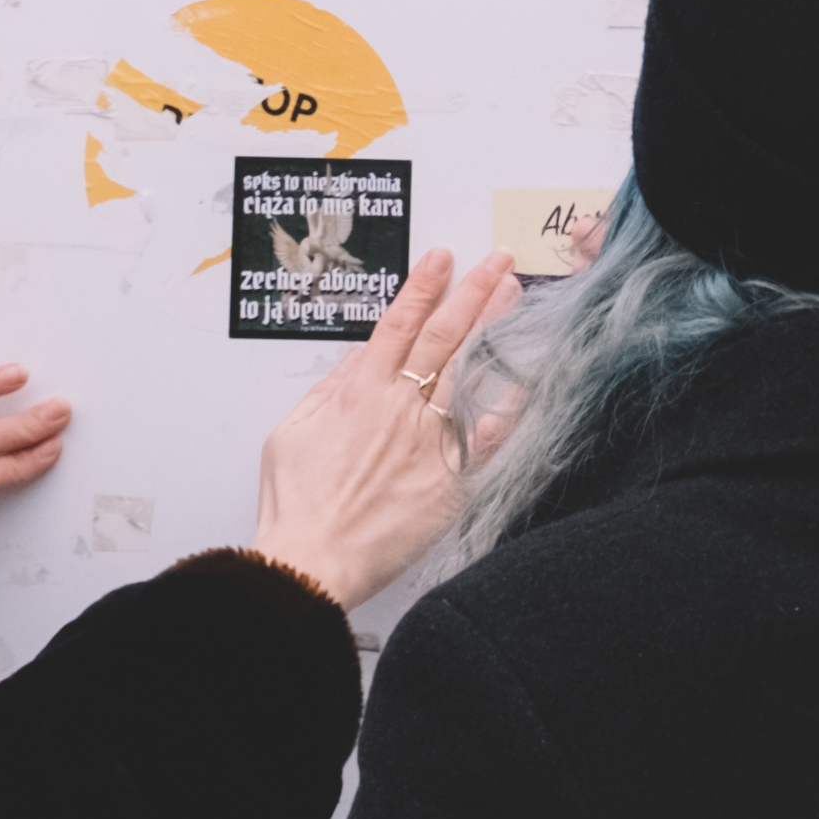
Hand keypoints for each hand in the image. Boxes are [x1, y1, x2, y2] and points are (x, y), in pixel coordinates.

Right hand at [253, 245, 519, 611]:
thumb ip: (328, 390)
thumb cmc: (296, 505)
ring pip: (469, 372)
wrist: (312, 561)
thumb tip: (356, 362)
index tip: (443, 257)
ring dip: (493, 330)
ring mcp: (430, 441)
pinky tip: (526, 378)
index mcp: (359, 392)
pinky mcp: (450, 480)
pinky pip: (488, 436)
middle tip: (498, 261)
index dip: (423, 287)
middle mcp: (400, 408)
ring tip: (514, 296)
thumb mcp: (292, 433)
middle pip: (444, 336)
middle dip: (473, 292)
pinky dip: (508, 406)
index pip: (398, 324)